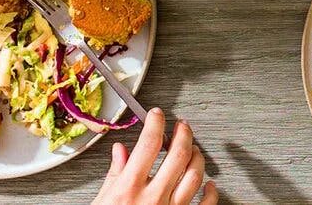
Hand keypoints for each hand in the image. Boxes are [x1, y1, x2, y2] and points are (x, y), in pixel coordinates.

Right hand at [91, 109, 214, 204]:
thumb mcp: (100, 202)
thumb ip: (114, 175)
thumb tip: (120, 151)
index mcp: (128, 189)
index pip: (148, 143)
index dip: (155, 123)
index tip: (157, 115)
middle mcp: (153, 198)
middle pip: (178, 154)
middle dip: (183, 134)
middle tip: (182, 126)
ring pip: (195, 175)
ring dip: (197, 157)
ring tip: (193, 148)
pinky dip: (211, 192)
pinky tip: (210, 183)